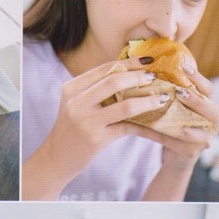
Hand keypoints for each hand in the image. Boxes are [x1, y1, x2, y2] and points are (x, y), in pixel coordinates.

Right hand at [49, 56, 182, 172]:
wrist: (56, 159)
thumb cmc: (71, 129)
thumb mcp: (76, 104)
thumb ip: (95, 89)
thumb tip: (129, 73)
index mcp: (72, 88)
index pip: (104, 68)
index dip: (129, 62)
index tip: (147, 60)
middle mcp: (77, 102)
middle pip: (114, 81)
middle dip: (139, 77)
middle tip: (155, 77)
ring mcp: (86, 121)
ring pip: (125, 105)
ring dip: (147, 101)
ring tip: (162, 98)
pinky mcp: (96, 139)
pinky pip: (128, 128)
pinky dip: (145, 127)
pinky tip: (157, 126)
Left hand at [147, 67, 218, 169]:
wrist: (176, 154)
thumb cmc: (178, 122)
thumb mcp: (180, 106)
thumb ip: (174, 91)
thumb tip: (150, 69)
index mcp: (210, 105)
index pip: (208, 89)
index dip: (198, 78)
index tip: (184, 66)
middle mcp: (212, 122)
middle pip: (210, 109)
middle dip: (194, 100)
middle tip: (178, 91)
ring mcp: (204, 138)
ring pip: (196, 129)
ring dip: (181, 120)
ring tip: (167, 112)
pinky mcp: (190, 151)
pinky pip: (175, 142)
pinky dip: (161, 134)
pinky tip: (148, 127)